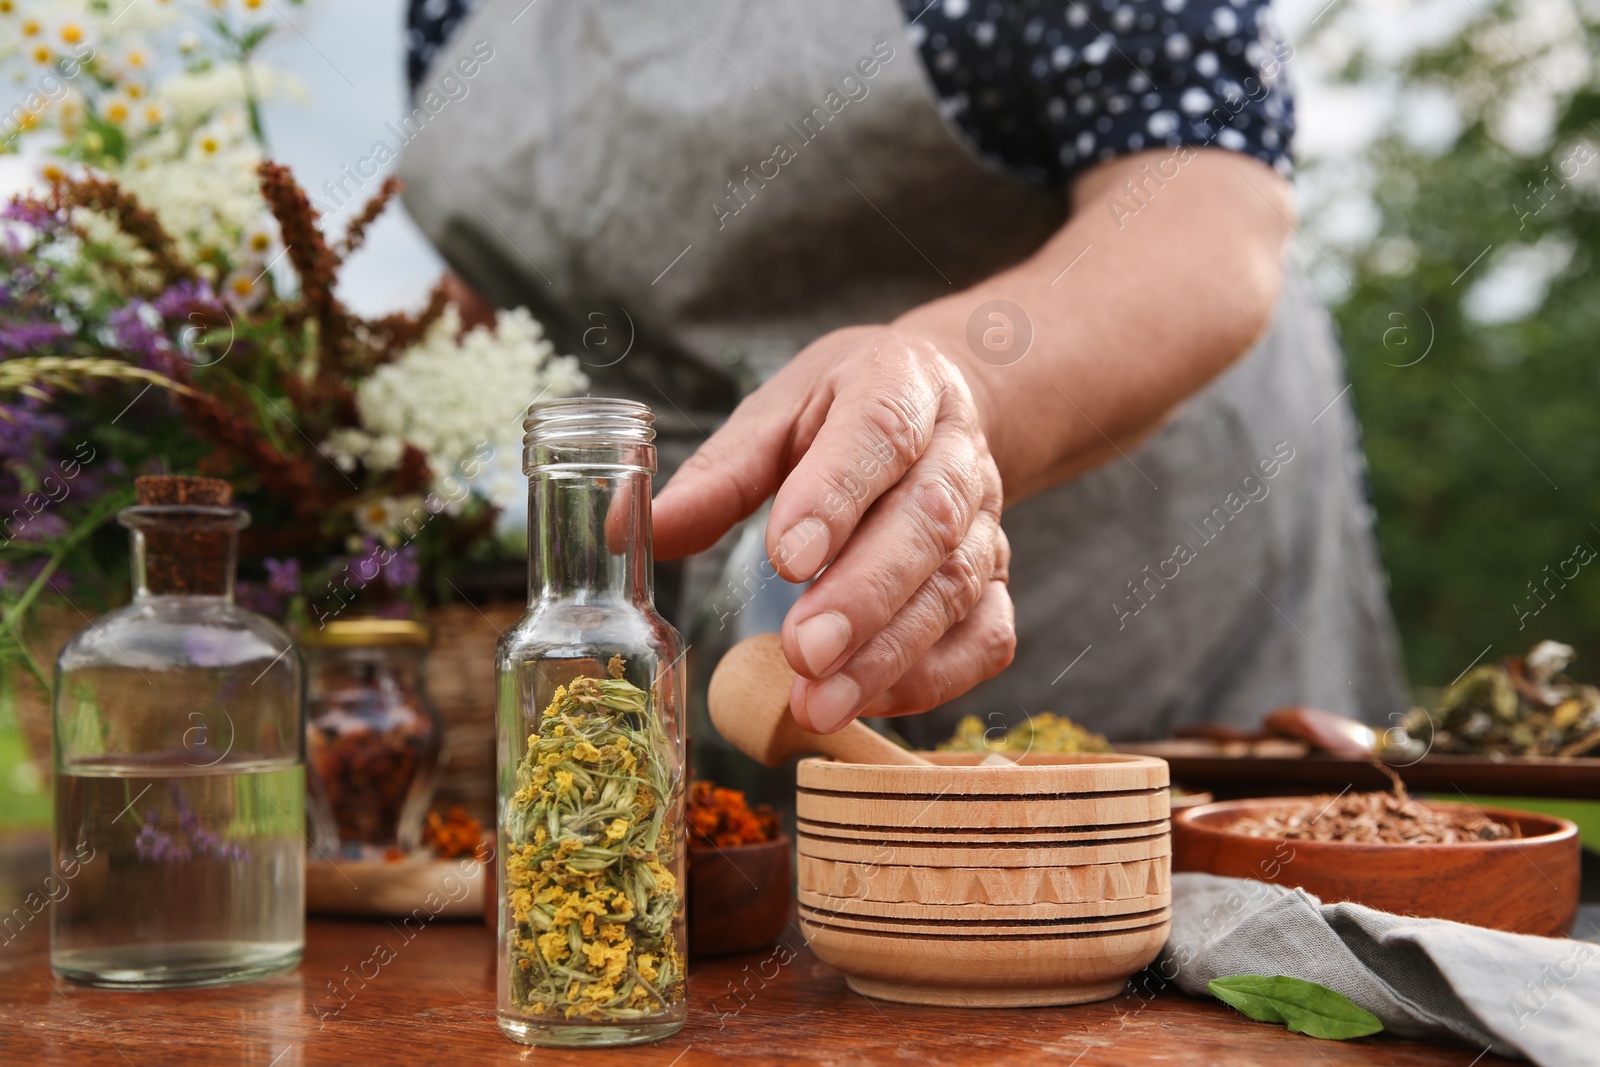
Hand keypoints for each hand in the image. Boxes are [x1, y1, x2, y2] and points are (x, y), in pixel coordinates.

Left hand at [653, 325, 1013, 732]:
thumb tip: (631, 528)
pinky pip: (987, 636)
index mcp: (899, 383)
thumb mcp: (778, 414)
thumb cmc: (841, 411)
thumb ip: (718, 474)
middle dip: (864, 595)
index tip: (784, 559)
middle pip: (927, 522)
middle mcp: (956, 451)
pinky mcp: (996, 580)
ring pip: (956, 587)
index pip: (878, 432)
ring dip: (890, 652)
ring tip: (820, 703)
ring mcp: (985, 520)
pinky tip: (870, 703)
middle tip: (803, 652)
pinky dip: (935, 677)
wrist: (941, 405)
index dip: (836, 497)